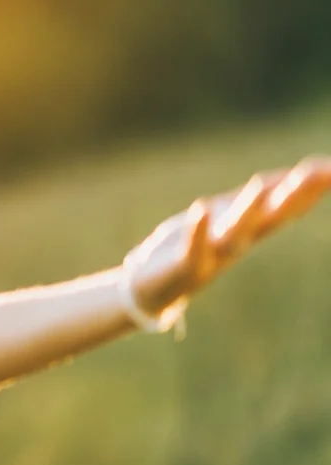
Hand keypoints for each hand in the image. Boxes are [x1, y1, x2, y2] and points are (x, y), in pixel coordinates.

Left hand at [127, 156, 330, 319]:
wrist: (150, 292)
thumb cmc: (190, 248)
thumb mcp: (225, 218)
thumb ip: (257, 200)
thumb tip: (292, 177)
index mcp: (249, 228)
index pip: (286, 205)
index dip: (310, 187)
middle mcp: (238, 242)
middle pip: (272, 217)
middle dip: (295, 195)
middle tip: (321, 172)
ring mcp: (212, 256)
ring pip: (237, 233)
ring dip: (250, 210)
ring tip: (260, 185)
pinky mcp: (185, 268)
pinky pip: (193, 249)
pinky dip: (198, 231)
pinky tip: (200, 209)